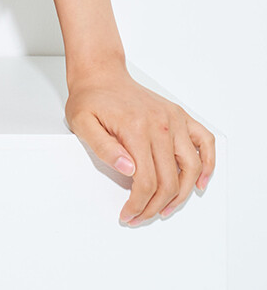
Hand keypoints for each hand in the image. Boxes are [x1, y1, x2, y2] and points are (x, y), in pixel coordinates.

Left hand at [64, 62, 214, 225]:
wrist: (101, 74)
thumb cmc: (91, 98)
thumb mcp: (82, 123)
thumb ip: (103, 147)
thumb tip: (127, 169)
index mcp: (136, 128)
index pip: (146, 180)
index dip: (138, 204)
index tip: (128, 214)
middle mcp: (160, 124)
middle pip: (169, 180)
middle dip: (155, 206)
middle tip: (142, 215)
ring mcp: (174, 119)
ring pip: (190, 167)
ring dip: (182, 194)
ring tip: (166, 208)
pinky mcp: (180, 115)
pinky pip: (205, 141)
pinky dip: (208, 163)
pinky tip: (200, 181)